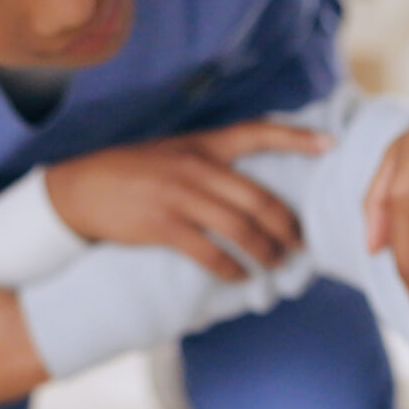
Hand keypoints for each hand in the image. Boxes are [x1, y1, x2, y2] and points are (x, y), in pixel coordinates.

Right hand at [41, 119, 327, 281]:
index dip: (296, 138)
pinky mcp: (162, 225)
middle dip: (287, 225)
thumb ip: (210, 160)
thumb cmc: (131, 172)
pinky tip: (242, 276)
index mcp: (201, 144)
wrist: (79, 189)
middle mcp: (195, 166)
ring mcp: (178, 196)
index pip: (257, 132)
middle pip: (258, 197)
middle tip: (302, 243)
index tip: (330, 145)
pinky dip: (231, 267)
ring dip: (266, 251)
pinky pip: (208, 251)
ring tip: (278, 263)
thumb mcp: (172, 152)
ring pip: (240, 227)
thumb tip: (251, 183)